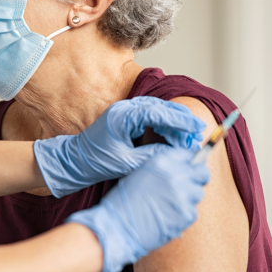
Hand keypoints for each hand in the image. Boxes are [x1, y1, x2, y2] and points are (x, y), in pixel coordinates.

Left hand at [34, 96, 204, 196]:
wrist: (74, 161)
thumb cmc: (96, 162)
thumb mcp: (127, 163)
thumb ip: (152, 156)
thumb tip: (176, 154)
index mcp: (122, 116)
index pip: (158, 113)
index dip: (180, 120)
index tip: (196, 128)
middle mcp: (124, 109)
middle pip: (160, 108)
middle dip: (180, 120)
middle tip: (197, 132)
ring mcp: (124, 111)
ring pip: (157, 111)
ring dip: (173, 122)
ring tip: (189, 136)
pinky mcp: (125, 118)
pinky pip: (149, 116)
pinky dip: (163, 124)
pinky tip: (173, 136)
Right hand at [66, 147, 210, 271]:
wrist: (117, 227)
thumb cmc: (123, 202)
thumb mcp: (140, 173)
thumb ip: (163, 169)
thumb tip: (182, 169)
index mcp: (162, 161)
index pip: (189, 155)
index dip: (189, 163)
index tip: (188, 170)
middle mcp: (176, 175)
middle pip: (202, 173)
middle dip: (197, 179)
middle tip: (187, 187)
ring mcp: (183, 195)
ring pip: (198, 194)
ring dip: (188, 199)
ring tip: (169, 206)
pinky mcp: (186, 214)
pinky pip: (193, 212)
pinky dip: (183, 216)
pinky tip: (167, 218)